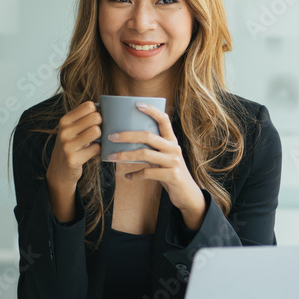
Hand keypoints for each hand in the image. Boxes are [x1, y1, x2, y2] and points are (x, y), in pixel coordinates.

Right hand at [46, 101, 101, 220]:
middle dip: (101, 124)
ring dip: (100, 138)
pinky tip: (92, 153)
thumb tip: (108, 107)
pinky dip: (98, 151)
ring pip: (96, 131)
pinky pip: (97, 149)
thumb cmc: (72, 146)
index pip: (89, 106)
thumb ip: (84, 118)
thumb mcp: (72, 129)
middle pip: (95, 118)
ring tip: (95, 142)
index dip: (98, 112)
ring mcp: (68, 146)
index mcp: (64, 121)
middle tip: (97, 133)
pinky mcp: (73, 159)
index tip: (95, 121)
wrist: (60, 171)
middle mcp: (64, 131)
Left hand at [106, 103, 205, 230]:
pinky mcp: (172, 176)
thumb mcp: (164, 157)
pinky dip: (135, 175)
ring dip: (125, 155)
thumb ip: (153, 148)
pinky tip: (127, 176)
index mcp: (172, 141)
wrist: (187, 194)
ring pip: (145, 154)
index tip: (137, 104)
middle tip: (111, 136)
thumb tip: (128, 139)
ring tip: (112, 157)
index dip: (152, 111)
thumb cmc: (170, 172)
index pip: (164, 120)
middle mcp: (174, 148)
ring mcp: (174, 162)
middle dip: (127, 135)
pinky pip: (148, 173)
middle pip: (148, 136)